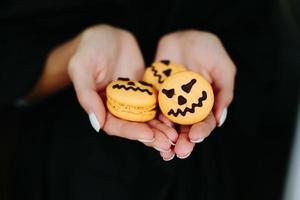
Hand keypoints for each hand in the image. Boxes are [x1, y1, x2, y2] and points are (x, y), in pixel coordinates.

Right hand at [68, 25, 175, 152]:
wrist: (108, 35)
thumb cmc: (89, 49)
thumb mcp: (81, 68)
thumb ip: (86, 95)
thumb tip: (97, 124)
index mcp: (101, 107)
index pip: (116, 126)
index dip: (132, 132)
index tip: (148, 135)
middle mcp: (118, 107)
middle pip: (135, 126)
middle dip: (151, 135)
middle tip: (168, 142)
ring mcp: (134, 100)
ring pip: (148, 118)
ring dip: (162, 128)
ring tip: (176, 136)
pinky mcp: (146, 91)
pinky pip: (157, 103)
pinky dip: (167, 111)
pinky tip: (179, 117)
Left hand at [155, 30, 235, 158]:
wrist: (185, 36)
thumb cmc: (208, 50)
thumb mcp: (223, 69)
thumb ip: (224, 93)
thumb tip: (220, 120)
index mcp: (205, 104)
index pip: (204, 122)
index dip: (201, 131)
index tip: (196, 136)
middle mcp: (187, 107)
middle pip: (185, 128)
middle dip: (184, 141)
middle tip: (181, 151)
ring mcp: (170, 102)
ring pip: (168, 124)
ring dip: (166, 138)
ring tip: (165, 150)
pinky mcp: (155, 95)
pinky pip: (152, 110)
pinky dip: (151, 122)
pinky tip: (149, 132)